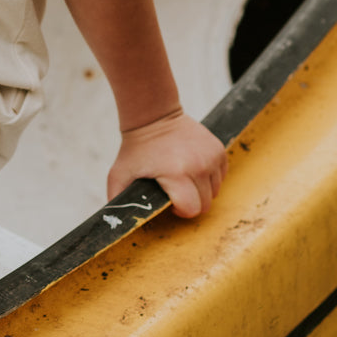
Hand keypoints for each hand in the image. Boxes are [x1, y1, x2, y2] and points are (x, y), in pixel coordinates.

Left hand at [107, 108, 227, 217]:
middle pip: (204, 204)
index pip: (191, 209)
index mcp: (176, 174)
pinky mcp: (218, 149)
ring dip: (200, 189)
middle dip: (190, 201)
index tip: (169, 198)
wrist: (153, 114)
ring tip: (182, 175)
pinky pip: (220, 175)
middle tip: (174, 187)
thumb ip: (117, 199)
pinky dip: (209, 176)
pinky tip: (192, 167)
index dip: (180, 209)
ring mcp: (211, 156)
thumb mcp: (120, 173)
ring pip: (214, 191)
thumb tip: (116, 222)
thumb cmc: (136, 148)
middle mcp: (198, 165)